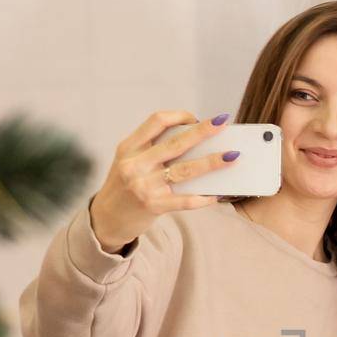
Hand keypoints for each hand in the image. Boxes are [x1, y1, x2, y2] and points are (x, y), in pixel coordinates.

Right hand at [87, 110, 236, 250]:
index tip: (195, 117)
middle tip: (223, 122)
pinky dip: (203, 198)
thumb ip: (151, 150)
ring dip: (211, 162)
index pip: (156, 121)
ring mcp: (144, 186)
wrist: (105, 220)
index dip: (179, 116)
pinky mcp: (153, 206)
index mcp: (129, 148)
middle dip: (203, 131)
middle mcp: (135, 165)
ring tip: (232, 157)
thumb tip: (193, 141)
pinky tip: (217, 194)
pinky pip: (185, 200)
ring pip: (185, 170)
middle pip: (176, 143)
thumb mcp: (128, 162)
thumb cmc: (122, 188)